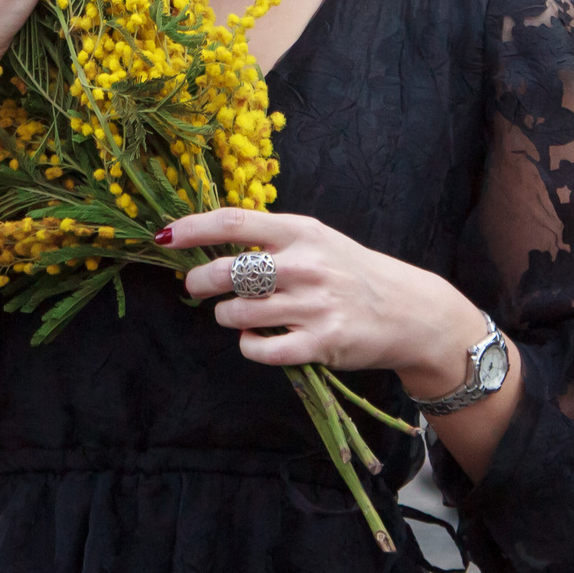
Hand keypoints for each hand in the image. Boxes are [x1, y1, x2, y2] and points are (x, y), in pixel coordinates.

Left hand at [164, 208, 495, 395]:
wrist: (408, 310)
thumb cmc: (352, 272)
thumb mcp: (317, 240)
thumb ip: (271, 239)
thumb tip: (210, 240)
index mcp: (301, 232)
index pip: (233, 223)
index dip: (192, 228)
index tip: (165, 236)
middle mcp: (305, 266)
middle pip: (226, 272)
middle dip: (199, 282)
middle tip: (196, 288)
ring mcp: (312, 306)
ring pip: (237, 314)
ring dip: (226, 317)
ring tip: (238, 315)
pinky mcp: (319, 344)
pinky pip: (259, 349)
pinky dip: (249, 346)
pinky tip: (258, 339)